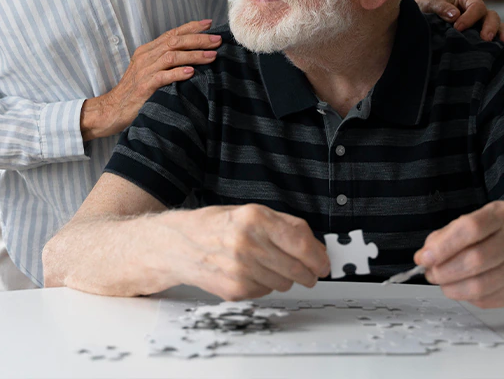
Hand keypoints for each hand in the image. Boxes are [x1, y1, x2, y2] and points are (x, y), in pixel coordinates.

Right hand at [80, 19, 221, 139]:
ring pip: (172, 56)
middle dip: (198, 39)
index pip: (172, 33)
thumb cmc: (135, 92)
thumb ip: (165, 61)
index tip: (209, 24)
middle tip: (218, 40)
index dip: (191, 28)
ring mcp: (143, 71)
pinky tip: (192, 72)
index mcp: (147, 50)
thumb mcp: (148, 70)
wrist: (112, 110)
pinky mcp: (143, 87)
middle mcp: (145, 57)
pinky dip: (178, 73)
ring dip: (194, 55)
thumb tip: (192, 54)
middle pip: (175, 41)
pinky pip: (163, 76)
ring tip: (212, 56)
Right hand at [167, 204, 330, 300]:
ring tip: (265, 264)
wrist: (178, 245)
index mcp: (255, 218)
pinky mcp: (235, 290)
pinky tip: (249, 272)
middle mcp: (248, 244)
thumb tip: (316, 247)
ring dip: (284, 277)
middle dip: (308, 272)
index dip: (319, 257)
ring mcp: (241, 270)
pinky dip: (264, 284)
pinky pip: (266, 292)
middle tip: (309, 271)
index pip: (301, 244)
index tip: (324, 263)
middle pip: (298, 268)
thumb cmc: (215, 225)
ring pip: (285, 283)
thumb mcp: (250, 212)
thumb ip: (285, 225)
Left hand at [413, 0, 503, 45]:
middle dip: (489, 27)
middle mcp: (477, 8)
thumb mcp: (430, 2)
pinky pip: (495, 34)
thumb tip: (455, 15)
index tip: (458, 28)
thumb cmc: (427, 6)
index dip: (470, 17)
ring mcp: (480, 21)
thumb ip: (441, 7)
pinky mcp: (480, 32)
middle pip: (491, 15)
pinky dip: (500, 40)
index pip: (476, 6)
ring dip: (500, 34)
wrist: (422, 15)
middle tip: (485, 39)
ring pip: (497, 24)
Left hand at [413, 200, 503, 307]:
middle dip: (445, 270)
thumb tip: (425, 256)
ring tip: (441, 283)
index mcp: (503, 215)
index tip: (424, 257)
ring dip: (453, 288)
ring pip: (482, 285)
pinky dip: (468, 297)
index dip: (444, 245)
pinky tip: (460, 289)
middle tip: (430, 273)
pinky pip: (490, 299)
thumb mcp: (477, 222)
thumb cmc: (498, 234)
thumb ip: (448, 235)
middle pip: (476, 260)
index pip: (471, 228)